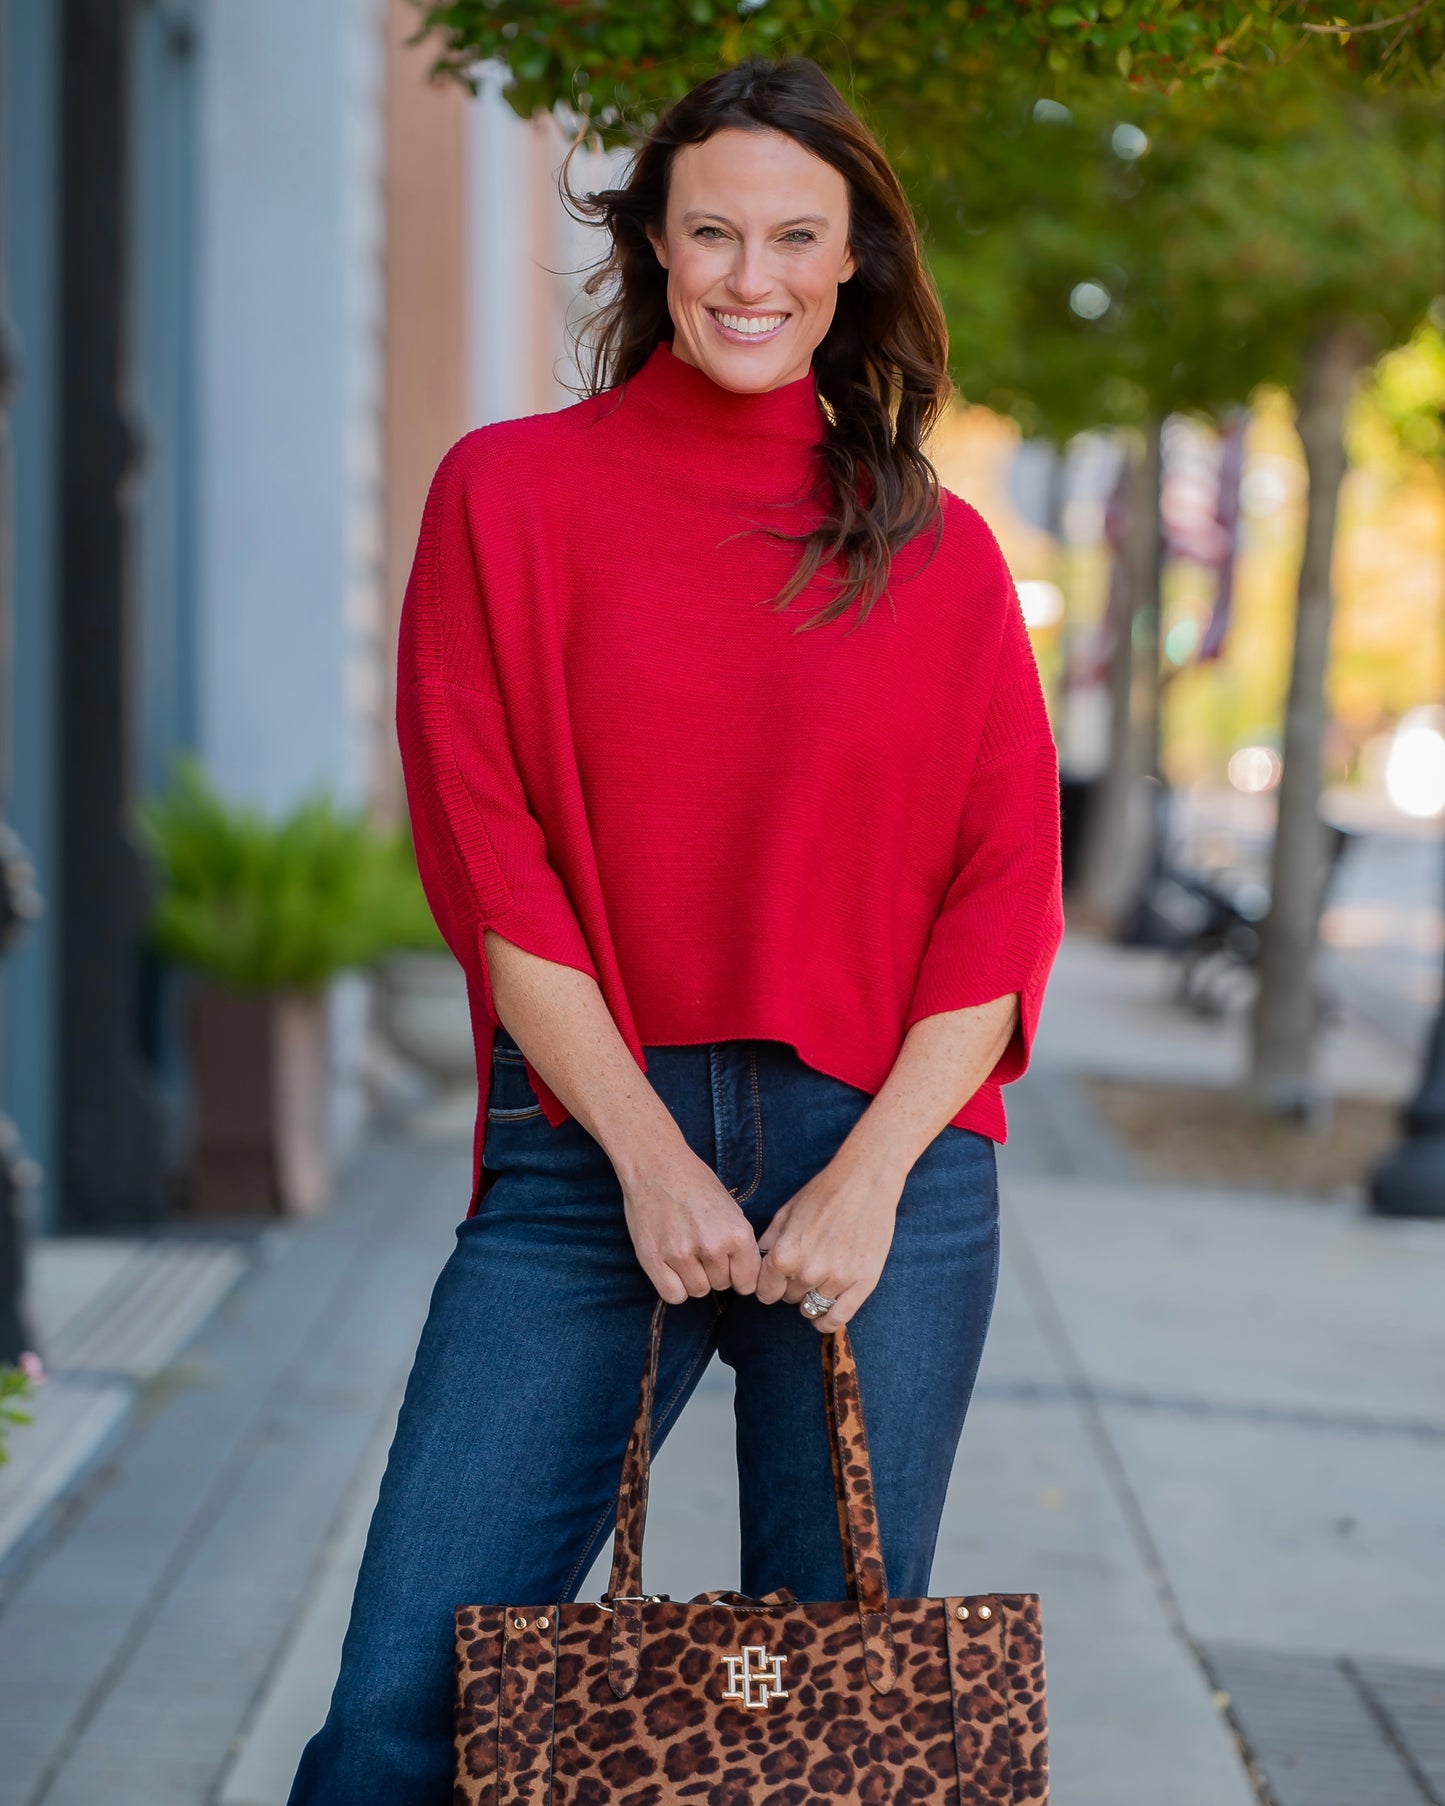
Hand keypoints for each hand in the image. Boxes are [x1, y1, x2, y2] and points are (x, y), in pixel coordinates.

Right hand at [621, 1142, 762, 1303]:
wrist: (656, 1164)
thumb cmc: (694, 1182)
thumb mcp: (731, 1208)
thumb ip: (739, 1242)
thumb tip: (744, 1272)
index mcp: (736, 1233)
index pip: (747, 1282)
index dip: (739, 1276)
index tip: (730, 1267)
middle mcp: (711, 1247)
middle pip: (721, 1286)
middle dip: (715, 1272)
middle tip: (702, 1249)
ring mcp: (680, 1255)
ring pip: (698, 1291)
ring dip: (694, 1278)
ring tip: (686, 1253)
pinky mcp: (653, 1259)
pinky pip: (673, 1295)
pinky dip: (674, 1286)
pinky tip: (672, 1267)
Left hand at [755, 1152, 904, 1330]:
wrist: (865, 1182)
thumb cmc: (823, 1193)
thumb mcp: (785, 1213)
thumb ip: (768, 1242)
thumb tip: (757, 1264)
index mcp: (784, 1254)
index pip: (765, 1292)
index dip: (769, 1285)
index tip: (776, 1280)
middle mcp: (808, 1271)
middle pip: (789, 1298)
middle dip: (792, 1286)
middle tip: (805, 1266)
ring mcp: (837, 1279)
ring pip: (812, 1307)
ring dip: (811, 1297)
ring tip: (819, 1278)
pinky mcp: (863, 1283)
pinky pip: (838, 1317)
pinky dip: (827, 1321)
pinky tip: (822, 1317)